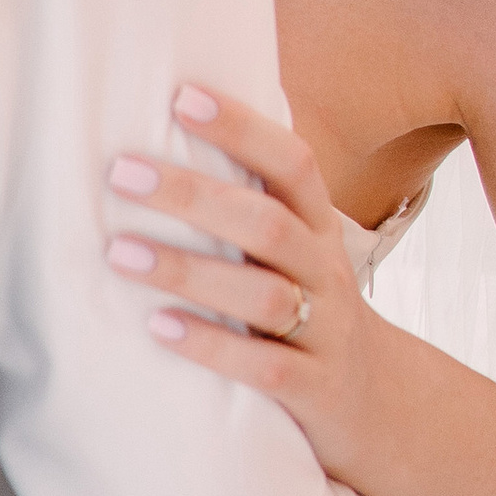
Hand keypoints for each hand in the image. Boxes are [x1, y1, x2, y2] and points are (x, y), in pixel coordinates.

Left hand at [105, 84, 373, 476]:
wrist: (375, 399)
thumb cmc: (307, 305)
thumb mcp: (295, 249)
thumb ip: (251, 198)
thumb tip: (173, 113)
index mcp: (319, 227)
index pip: (292, 164)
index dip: (243, 128)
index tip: (181, 96)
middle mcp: (326, 271)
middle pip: (267, 223)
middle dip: (193, 195)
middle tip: (120, 172)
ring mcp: (324, 332)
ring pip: (263, 296)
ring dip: (188, 271)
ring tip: (119, 252)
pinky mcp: (314, 390)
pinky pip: (265, 367)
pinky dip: (210, 346)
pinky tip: (158, 328)